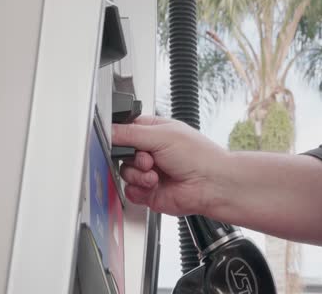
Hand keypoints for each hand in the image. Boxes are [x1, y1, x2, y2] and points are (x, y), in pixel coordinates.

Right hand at [112, 116, 228, 215]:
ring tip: (155, 174)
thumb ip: (131, 132)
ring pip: (124, 172)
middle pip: (122, 152)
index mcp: (156, 131)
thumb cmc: (199, 156)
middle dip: (131, 157)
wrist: (211, 185)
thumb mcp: (162, 135)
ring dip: (137, 174)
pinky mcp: (148, 192)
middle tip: (147, 159)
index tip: (118, 140)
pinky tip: (154, 185)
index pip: (126, 130)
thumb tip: (109, 129)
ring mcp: (150, 172)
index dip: (120, 136)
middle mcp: (152, 151)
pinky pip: (130, 191)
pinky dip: (139, 189)